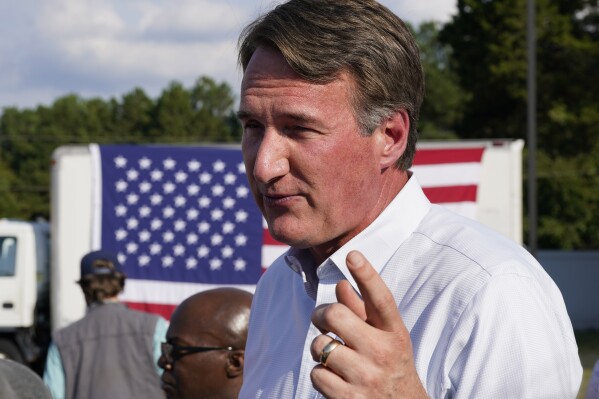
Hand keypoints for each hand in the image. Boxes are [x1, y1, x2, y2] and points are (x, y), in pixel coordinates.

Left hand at [310, 250, 427, 398]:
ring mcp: (366, 377)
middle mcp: (383, 353)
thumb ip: (363, 311)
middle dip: (321, 315)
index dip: (366, 275)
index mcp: (395, 333)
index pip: (380, 299)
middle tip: (323, 319)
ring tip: (335, 356)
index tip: (353, 255)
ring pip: (320, 344)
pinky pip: (316, 373)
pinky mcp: (349, 398)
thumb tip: (340, 284)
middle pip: (335, 315)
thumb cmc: (391, 367)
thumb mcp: (385, 338)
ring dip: (320, 348)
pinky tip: (335, 377)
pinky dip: (320, 373)